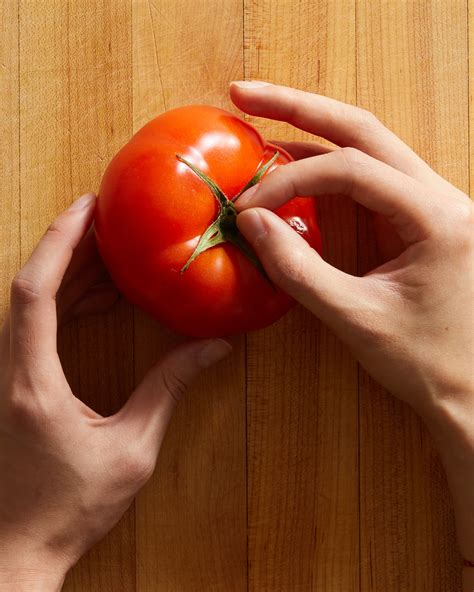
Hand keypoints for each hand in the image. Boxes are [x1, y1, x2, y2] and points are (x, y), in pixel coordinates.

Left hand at [0, 193, 230, 590]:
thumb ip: (168, 390)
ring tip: (114, 256)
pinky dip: (67, 302)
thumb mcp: (131, 448)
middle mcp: (10, 371)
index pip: (36, 292)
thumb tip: (210, 350)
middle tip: (111, 223)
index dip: (61, 243)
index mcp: (33, 382)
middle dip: (70, 246)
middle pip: (31, 286)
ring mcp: (7, 376)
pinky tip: (99, 299)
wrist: (20, 548)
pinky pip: (35, 325)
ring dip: (71, 273)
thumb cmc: (69, 506)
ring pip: (31, 303)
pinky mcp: (15, 384)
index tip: (87, 209)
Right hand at [230, 82, 473, 563]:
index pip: (351, 170)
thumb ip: (298, 269)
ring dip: (314, 127)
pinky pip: (372, 175)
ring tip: (263, 119)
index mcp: (439, 218)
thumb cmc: (426, 364)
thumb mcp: (356, 319)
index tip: (248, 205)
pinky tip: (295, 163)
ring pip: (370, 144)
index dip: (290, 179)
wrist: (473, 393)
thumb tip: (253, 222)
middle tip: (245, 95)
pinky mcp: (422, 217)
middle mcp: (444, 197)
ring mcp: (436, 203)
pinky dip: (328, 164)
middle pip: (364, 130)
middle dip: (300, 107)